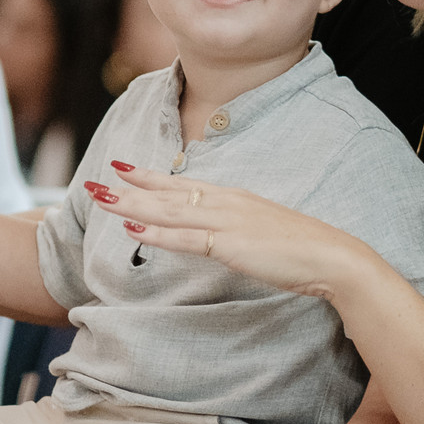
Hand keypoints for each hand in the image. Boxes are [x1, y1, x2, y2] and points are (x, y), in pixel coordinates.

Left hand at [100, 163, 371, 300]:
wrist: (332, 257)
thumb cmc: (300, 248)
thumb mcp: (260, 231)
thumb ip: (233, 229)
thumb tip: (213, 234)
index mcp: (232, 198)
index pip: (182, 183)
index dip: (148, 175)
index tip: (121, 166)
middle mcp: (225, 202)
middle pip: (167, 192)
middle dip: (128, 187)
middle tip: (92, 181)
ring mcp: (227, 221)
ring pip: (169, 210)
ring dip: (132, 204)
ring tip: (101, 199)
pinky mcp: (231, 245)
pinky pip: (186, 239)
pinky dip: (158, 232)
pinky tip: (135, 228)